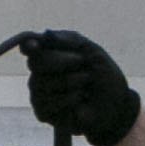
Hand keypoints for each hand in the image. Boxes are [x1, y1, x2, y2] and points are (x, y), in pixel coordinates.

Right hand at [24, 30, 142, 145]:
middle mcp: (39, 73)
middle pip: (35, 62)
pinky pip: (46, 103)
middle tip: (81, 61)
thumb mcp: (91, 50)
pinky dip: (67, 100)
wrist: (115, 104)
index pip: (29, 46)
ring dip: (70, 82)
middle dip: (60, 60)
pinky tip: (79, 100)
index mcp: (48, 55)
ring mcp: (38, 93)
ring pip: (42, 83)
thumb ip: (69, 40)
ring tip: (85, 86)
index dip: (29, 45)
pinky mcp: (42, 112)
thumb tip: (45, 33)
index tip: (35, 45)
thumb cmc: (103, 74)